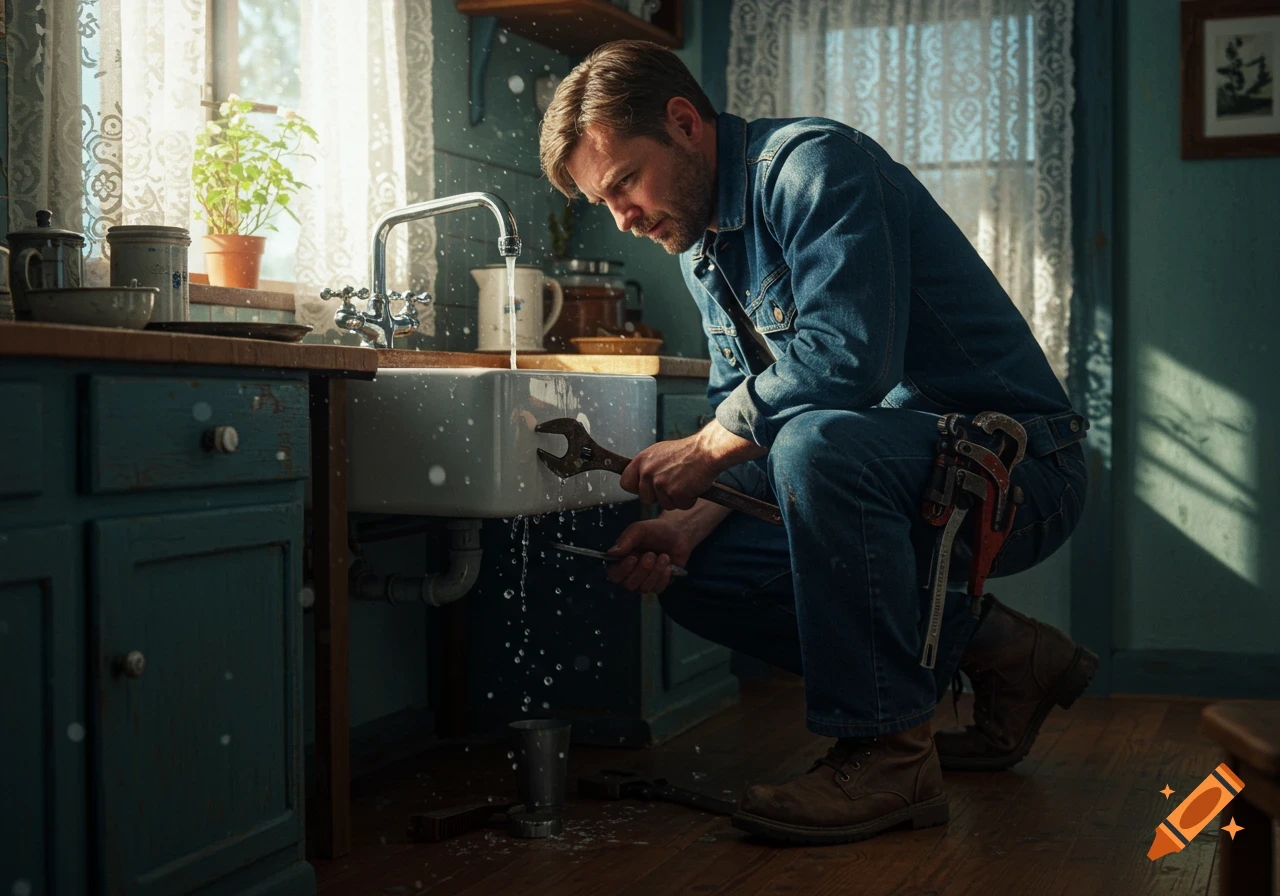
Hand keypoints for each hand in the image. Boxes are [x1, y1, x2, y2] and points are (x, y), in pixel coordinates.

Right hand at [605, 517, 693, 594]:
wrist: (678, 534)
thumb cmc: (656, 530)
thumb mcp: (640, 529)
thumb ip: (625, 540)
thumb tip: (611, 553)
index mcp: (622, 559)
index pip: (614, 574)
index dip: (622, 570)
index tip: (633, 558)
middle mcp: (631, 573)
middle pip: (629, 584)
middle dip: (643, 570)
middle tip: (651, 554)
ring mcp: (644, 581)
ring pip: (644, 588)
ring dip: (656, 572)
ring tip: (663, 557)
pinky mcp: (657, 585)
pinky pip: (657, 589)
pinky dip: (664, 577)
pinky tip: (668, 566)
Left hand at [619, 421, 765, 511]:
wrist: (707, 450)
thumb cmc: (687, 452)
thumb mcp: (660, 453)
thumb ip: (647, 466)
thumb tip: (637, 479)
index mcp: (642, 460)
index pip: (625, 483)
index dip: (636, 488)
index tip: (647, 488)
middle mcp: (648, 471)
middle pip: (645, 499)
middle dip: (660, 496)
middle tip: (674, 483)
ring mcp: (661, 482)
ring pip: (664, 504)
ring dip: (676, 498)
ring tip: (685, 482)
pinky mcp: (675, 492)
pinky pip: (681, 506)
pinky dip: (689, 500)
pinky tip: (693, 486)